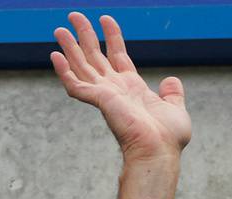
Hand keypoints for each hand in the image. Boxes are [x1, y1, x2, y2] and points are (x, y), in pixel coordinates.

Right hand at [51, 12, 190, 163]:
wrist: (159, 151)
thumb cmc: (168, 138)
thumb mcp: (175, 109)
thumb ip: (172, 93)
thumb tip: (171, 80)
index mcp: (132, 88)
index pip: (118, 55)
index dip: (112, 36)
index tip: (105, 19)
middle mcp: (115, 89)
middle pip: (95, 56)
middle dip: (84, 35)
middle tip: (73, 15)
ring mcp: (105, 94)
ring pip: (82, 66)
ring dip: (70, 47)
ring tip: (59, 29)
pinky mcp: (99, 100)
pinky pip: (76, 84)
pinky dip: (64, 71)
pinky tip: (55, 56)